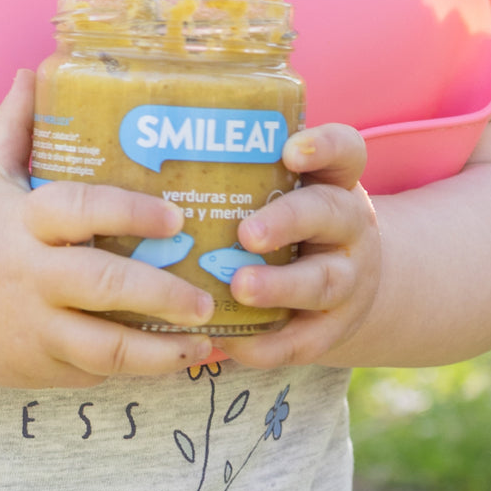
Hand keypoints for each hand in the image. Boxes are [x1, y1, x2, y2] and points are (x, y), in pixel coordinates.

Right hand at [0, 70, 214, 387]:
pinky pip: (91, 371)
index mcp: (24, 221)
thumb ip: (14, 125)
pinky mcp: (34, 366)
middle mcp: (30, 274)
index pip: (82, 208)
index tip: (177, 217)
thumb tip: (33, 70)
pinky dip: (134, 369)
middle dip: (163, 294)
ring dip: (161, 352)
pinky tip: (172, 360)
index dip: (132, 211)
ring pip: (104, 347)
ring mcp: (32, 325)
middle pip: (105, 285)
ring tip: (204, 345)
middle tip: (206, 299)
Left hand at [215, 125, 380, 369]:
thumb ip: (239, 173)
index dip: (324, 147)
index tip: (290, 150)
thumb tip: (142, 154)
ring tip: (239, 287)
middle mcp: (348, 226)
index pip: (345, 151)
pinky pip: (305, 340)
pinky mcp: (334, 328)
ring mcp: (348, 279)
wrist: (345, 284)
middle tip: (246, 233)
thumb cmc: (288, 223)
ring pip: (322, 282)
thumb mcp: (283, 189)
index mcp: (332, 182)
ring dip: (279, 287)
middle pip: (330, 215)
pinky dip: (268, 343)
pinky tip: (232, 342)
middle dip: (286, 223)